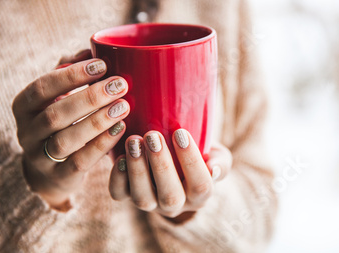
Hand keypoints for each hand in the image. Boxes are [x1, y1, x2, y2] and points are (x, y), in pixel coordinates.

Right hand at [12, 51, 130, 208]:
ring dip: (97, 121)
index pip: (42, 88)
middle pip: (55, 115)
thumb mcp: (59, 94)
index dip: (71, 76)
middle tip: (120, 85)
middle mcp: (26, 133)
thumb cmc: (60, 120)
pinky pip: (80, 162)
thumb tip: (90, 51)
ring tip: (124, 106)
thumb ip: (70, 70)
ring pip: (66, 140)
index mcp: (24, 106)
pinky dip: (101, 145)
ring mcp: (40, 158)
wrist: (51, 170)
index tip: (102, 65)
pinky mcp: (59, 177)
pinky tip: (121, 129)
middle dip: (90, 98)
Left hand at [109, 129, 231, 221]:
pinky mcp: (128, 197)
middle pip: (170, 196)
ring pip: (143, 198)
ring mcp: (150, 203)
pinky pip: (120, 194)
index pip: (201, 185)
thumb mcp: (217, 154)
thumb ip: (220, 162)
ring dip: (137, 169)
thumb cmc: (200, 150)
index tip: (181, 133)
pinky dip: (118, 177)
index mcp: (200, 196)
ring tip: (134, 141)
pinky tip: (120, 155)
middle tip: (153, 136)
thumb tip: (212, 169)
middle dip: (161, 165)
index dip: (191, 162)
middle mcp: (175, 205)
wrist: (174, 152)